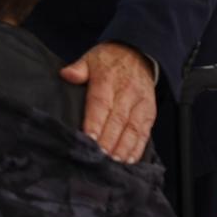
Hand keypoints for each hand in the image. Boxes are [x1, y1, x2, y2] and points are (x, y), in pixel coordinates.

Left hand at [60, 42, 156, 163]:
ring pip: (132, 129)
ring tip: (113, 163)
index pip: (101, 103)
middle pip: (117, 121)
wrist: (138, 54)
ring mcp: (140, 105)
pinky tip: (130, 160)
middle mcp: (126, 94)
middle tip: (98, 158)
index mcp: (108, 80)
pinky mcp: (150, 113)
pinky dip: (138, 148)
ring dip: (123, 148)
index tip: (88, 138)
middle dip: (108, 141)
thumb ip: (78, 68)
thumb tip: (66, 74)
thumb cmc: (109, 60)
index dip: (95, 122)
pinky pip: (145, 132)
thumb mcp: (90, 58)